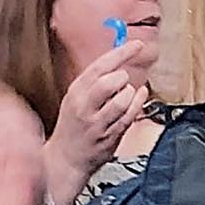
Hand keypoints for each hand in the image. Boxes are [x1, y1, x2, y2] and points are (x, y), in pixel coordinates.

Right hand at [43, 41, 148, 204]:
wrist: (65, 159)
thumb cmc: (74, 126)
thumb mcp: (76, 98)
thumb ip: (95, 81)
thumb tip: (117, 61)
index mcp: (76, 91)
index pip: (100, 65)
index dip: (121, 53)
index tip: (137, 45)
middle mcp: (85, 106)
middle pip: (110, 81)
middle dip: (122, 77)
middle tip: (122, 81)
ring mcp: (97, 123)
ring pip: (122, 99)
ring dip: (129, 94)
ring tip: (124, 96)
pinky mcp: (109, 137)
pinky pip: (129, 116)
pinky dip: (138, 103)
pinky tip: (139, 96)